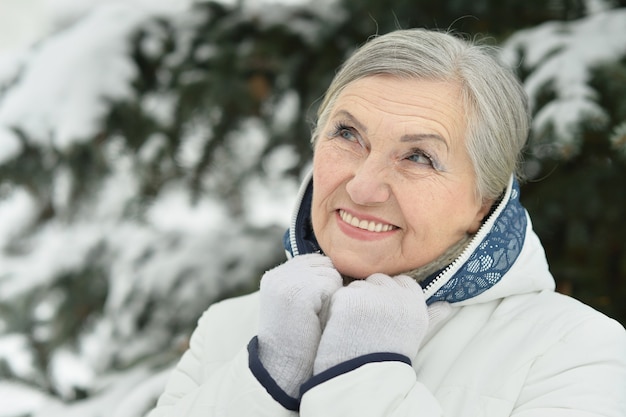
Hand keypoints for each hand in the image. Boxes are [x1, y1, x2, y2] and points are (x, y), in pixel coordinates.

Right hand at [257, 253, 341, 396]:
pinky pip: (333, 281)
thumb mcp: (297, 304)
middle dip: (330, 281)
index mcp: (275, 277)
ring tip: (320, 314)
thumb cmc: (299, 339)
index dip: (324, 278)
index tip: (320, 301)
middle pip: (323, 262)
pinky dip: (335, 298)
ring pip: (331, 270)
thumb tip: (336, 266)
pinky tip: (322, 316)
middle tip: (321, 309)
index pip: (312, 260)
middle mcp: (279, 275)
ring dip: (334, 290)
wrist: (285, 366)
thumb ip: (307, 282)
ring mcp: (288, 282)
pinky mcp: (300, 290)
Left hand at [313, 273, 428, 373]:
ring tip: (355, 326)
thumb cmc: (391, 356)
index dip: (389, 295)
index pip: (401, 281)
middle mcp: (397, 294)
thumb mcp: (417, 334)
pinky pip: (340, 295)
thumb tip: (447, 306)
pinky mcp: (351, 298)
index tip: (386, 313)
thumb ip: (431, 316)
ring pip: (357, 285)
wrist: (366, 376)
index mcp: (415, 301)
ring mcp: (373, 295)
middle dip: (371, 294)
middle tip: (368, 321)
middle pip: (378, 280)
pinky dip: (338, 308)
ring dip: (353, 300)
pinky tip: (343, 326)